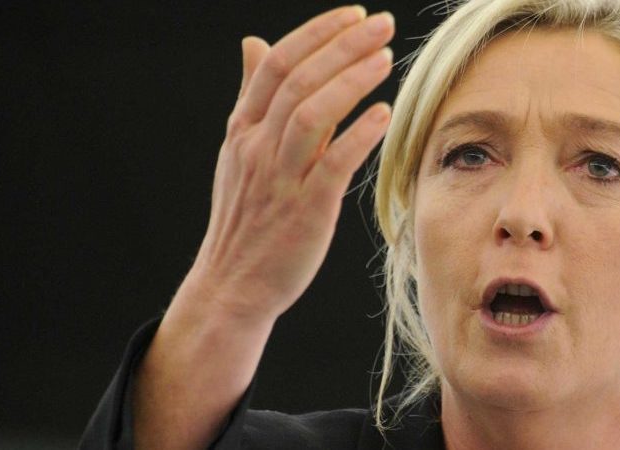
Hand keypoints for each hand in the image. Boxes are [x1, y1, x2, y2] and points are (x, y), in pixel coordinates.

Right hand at [184, 6, 394, 321]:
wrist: (233, 284)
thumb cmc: (245, 217)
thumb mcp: (238, 151)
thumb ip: (251, 96)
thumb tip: (252, 42)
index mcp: (243, 130)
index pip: (276, 63)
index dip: (316, 33)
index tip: (354, 14)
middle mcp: (257, 147)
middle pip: (298, 80)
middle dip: (342, 46)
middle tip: (383, 25)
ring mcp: (279, 178)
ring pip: (311, 114)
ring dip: (351, 81)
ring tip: (386, 58)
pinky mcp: (305, 209)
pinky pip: (333, 163)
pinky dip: (358, 135)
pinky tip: (384, 113)